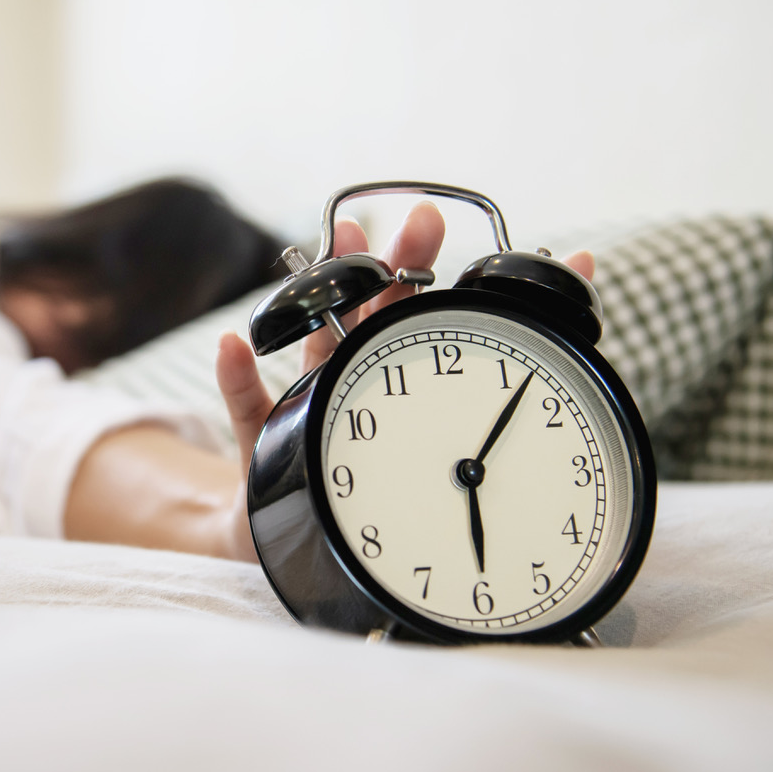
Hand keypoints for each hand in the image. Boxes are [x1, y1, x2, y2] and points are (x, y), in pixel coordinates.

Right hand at [215, 202, 595, 562]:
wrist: (291, 551)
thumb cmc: (364, 507)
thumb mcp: (431, 478)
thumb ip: (484, 427)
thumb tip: (539, 395)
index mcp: (388, 389)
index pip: (407, 319)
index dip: (418, 268)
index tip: (432, 222)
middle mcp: (345, 387)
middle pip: (366, 316)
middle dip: (388, 262)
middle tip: (414, 221)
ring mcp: (300, 412)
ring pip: (311, 345)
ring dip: (317, 293)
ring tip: (326, 252)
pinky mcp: (263, 446)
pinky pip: (247, 409)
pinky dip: (237, 376)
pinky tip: (233, 346)